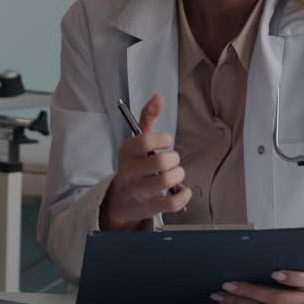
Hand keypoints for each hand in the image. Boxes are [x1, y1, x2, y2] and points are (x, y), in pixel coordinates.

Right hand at [99, 93, 190, 230]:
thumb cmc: (134, 167)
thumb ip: (147, 117)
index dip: (163, 139)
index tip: (166, 141)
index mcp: (126, 151)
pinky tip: (181, 190)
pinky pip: (172, 202)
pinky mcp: (148, 207)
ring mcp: (138, 191)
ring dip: (178, 175)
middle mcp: (129, 171)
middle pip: (160, 161)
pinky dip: (184, 195)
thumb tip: (158, 96)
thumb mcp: (136, 142)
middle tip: (172, 161)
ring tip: (175, 174)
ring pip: (166, 180)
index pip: (145, 140)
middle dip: (174, 159)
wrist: (120, 201)